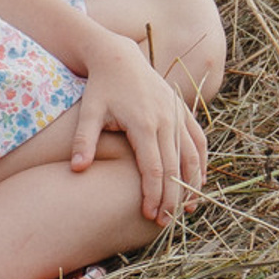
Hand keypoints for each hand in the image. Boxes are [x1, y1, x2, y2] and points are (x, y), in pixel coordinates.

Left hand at [69, 32, 209, 226]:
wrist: (119, 56)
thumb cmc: (100, 87)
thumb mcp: (89, 111)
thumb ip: (83, 140)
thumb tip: (77, 168)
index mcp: (144, 123)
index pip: (154, 168)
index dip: (153, 193)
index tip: (149, 215)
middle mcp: (166, 119)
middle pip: (175, 167)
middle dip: (172, 197)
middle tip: (166, 222)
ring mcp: (177, 114)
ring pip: (192, 156)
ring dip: (192, 183)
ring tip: (188, 209)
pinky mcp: (182, 110)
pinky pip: (198, 140)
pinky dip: (201, 162)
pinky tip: (199, 182)